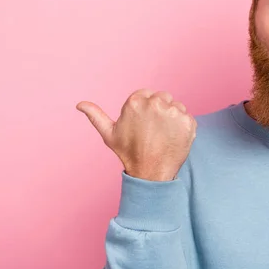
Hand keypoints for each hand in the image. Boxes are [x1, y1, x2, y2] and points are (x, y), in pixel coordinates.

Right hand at [76, 89, 196, 180]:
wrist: (150, 173)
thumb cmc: (129, 153)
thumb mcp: (109, 134)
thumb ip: (96, 116)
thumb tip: (80, 104)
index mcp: (135, 101)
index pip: (148, 94)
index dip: (147, 110)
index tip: (145, 124)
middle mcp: (155, 102)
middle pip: (163, 97)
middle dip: (161, 110)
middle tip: (154, 131)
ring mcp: (173, 111)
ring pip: (177, 106)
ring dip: (173, 118)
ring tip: (163, 135)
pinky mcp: (188, 121)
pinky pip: (188, 117)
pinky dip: (184, 127)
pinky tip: (174, 139)